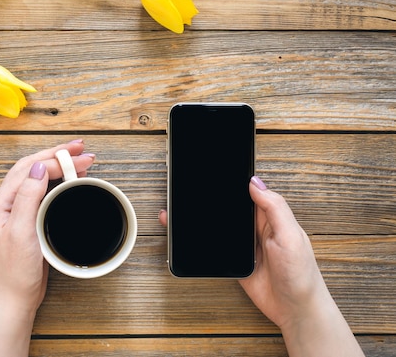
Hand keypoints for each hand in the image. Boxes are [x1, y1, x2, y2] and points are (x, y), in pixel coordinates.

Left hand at [0, 140, 94, 356]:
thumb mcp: (21, 233)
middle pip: (33, 166)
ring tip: (81, 160)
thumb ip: (27, 198)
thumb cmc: (13, 271)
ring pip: (37, 177)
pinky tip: (69, 180)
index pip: (30, 168)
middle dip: (58, 154)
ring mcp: (16, 210)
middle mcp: (6, 201)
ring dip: (58, 165)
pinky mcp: (26, 219)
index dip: (55, 157)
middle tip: (83, 149)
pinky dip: (57, 181)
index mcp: (1, 201)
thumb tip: (39, 168)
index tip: (78, 156)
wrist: (13, 298)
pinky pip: (42, 191)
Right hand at [160, 176, 363, 356]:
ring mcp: (244, 245)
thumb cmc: (301, 274)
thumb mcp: (290, 235)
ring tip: (181, 212)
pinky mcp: (235, 261)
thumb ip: (275, 207)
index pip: (249, 192)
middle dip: (212, 201)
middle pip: (230, 208)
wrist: (295, 310)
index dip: (233, 183)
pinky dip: (203, 243)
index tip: (212, 173)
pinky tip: (191, 238)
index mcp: (271, 216)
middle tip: (188, 192)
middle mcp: (257, 228)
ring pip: (220, 227)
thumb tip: (255, 182)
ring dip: (205, 222)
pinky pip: (215, 248)